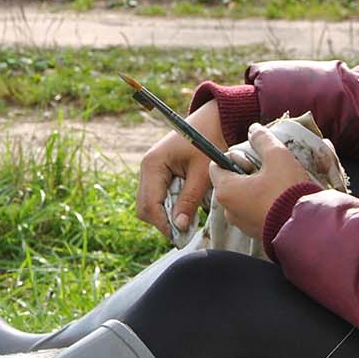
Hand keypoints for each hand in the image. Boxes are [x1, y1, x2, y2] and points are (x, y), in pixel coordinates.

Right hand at [136, 100, 227, 237]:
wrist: (213, 121)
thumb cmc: (209, 141)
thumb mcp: (202, 173)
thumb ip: (189, 200)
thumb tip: (179, 227)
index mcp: (153, 164)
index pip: (149, 204)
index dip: (163, 224)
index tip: (181, 237)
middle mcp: (147, 168)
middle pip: (145, 208)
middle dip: (163, 221)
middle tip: (187, 230)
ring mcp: (151, 171)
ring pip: (150, 205)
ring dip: (168, 214)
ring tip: (190, 217)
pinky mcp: (159, 174)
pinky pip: (158, 197)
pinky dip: (171, 206)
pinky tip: (187, 205)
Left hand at [210, 124, 313, 241]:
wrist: (306, 228)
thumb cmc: (287, 190)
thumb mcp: (277, 156)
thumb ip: (262, 140)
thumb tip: (253, 129)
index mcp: (226, 190)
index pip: (216, 165)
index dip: (233, 157)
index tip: (253, 158)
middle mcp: (228, 210)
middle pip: (230, 182)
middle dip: (246, 173)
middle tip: (268, 170)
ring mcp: (242, 224)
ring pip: (243, 198)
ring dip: (256, 188)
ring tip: (277, 184)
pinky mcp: (256, 233)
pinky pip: (254, 212)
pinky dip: (263, 203)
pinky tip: (281, 199)